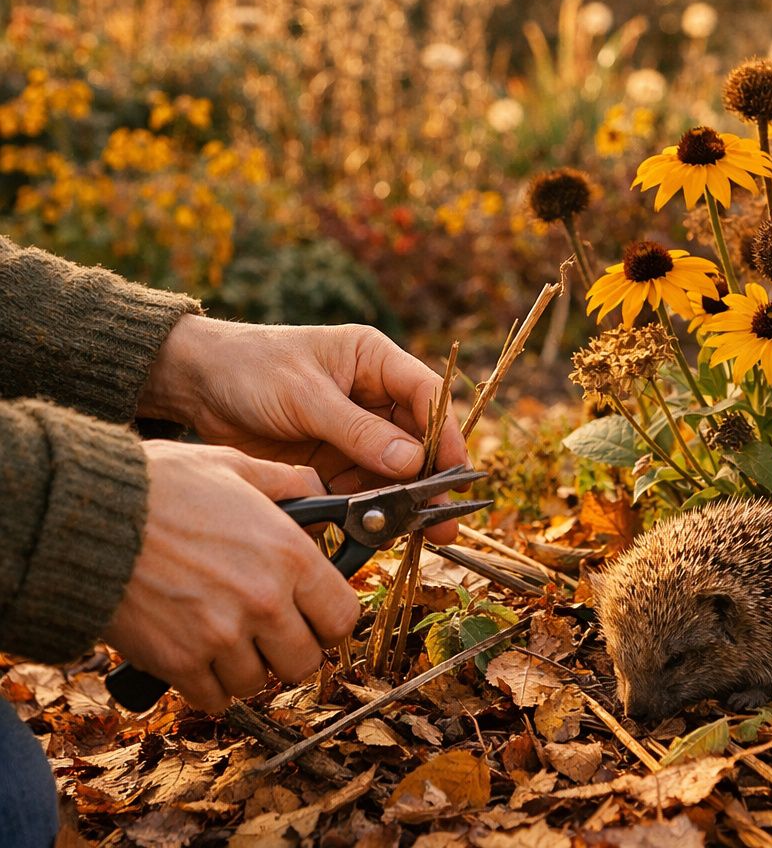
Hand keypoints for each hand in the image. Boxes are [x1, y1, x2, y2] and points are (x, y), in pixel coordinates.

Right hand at [104, 441, 361, 711]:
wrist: (82, 516)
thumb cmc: (158, 485)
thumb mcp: (233, 465)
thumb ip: (286, 482)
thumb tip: (317, 489)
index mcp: (291, 555)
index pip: (344, 618)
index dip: (331, 620)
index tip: (317, 615)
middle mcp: (265, 601)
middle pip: (307, 661)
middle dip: (292, 648)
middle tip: (272, 631)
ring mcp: (221, 637)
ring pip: (260, 682)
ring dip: (249, 666)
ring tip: (229, 637)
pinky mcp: (177, 662)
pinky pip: (214, 698)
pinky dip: (210, 684)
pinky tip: (199, 655)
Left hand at [139, 316, 467, 541]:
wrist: (194, 386)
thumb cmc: (250, 369)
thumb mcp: (304, 396)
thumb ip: (358, 431)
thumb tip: (413, 463)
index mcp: (374, 361)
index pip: (426, 396)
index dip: (446, 434)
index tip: (454, 473)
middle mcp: (373, 396)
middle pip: (418, 440)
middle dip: (431, 481)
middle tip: (445, 521)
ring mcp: (354, 431)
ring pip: (394, 470)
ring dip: (403, 502)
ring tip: (415, 535)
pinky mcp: (332, 460)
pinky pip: (361, 487)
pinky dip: (369, 509)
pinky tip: (375, 530)